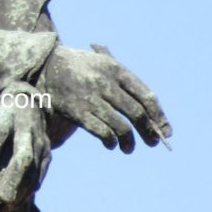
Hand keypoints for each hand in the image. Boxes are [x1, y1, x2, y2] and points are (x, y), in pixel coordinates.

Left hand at [0, 88, 50, 209]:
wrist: (29, 105)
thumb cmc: (0, 119)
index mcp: (7, 116)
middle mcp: (28, 129)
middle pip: (24, 155)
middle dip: (14, 179)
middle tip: (2, 200)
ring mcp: (41, 143)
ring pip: (34, 170)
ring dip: (20, 190)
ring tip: (5, 208)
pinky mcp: (48, 154)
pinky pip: (40, 175)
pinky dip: (28, 190)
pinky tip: (16, 204)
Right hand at [42, 45, 171, 152]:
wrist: (45, 64)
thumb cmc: (81, 67)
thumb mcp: (104, 63)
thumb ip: (126, 84)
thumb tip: (152, 116)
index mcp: (116, 69)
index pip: (146, 96)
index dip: (159, 116)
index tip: (166, 131)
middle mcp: (105, 83)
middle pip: (137, 113)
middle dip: (148, 132)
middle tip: (152, 143)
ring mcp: (90, 98)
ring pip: (121, 127)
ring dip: (129, 142)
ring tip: (128, 148)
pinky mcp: (77, 111)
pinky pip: (102, 132)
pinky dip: (111, 141)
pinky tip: (111, 144)